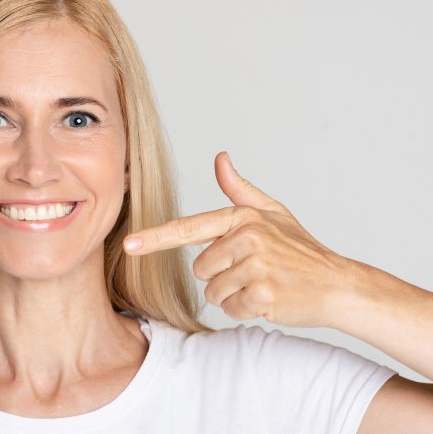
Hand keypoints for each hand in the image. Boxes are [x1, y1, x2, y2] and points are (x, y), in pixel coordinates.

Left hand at [123, 151, 352, 327]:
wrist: (338, 285)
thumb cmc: (301, 250)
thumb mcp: (273, 214)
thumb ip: (241, 190)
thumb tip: (220, 158)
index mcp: (243, 218)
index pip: (189, 228)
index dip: (156, 238)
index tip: (129, 244)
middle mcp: (247, 238)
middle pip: (200, 268)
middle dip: (221, 275)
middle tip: (254, 271)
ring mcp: (256, 266)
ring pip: (213, 291)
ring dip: (233, 294)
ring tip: (262, 284)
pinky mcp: (262, 294)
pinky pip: (230, 308)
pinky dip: (245, 309)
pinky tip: (268, 299)